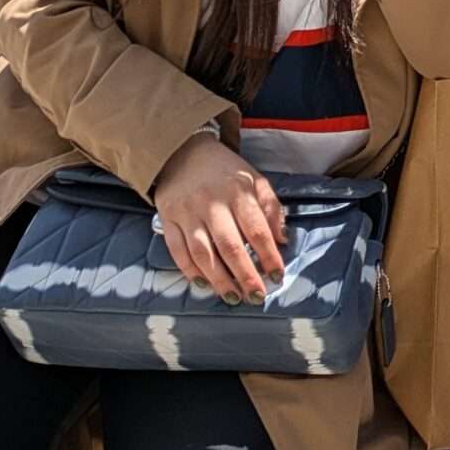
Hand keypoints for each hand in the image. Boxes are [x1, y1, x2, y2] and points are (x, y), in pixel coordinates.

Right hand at [151, 134, 285, 304]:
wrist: (182, 152)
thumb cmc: (226, 172)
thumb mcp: (255, 180)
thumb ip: (271, 208)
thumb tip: (282, 241)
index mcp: (239, 192)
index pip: (257, 230)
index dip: (268, 255)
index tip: (278, 276)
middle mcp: (212, 203)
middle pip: (230, 246)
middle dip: (245, 275)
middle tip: (256, 296)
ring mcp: (187, 212)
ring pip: (202, 253)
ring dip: (219, 280)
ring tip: (233, 297)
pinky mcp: (167, 219)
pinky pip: (177, 250)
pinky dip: (190, 271)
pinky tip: (204, 285)